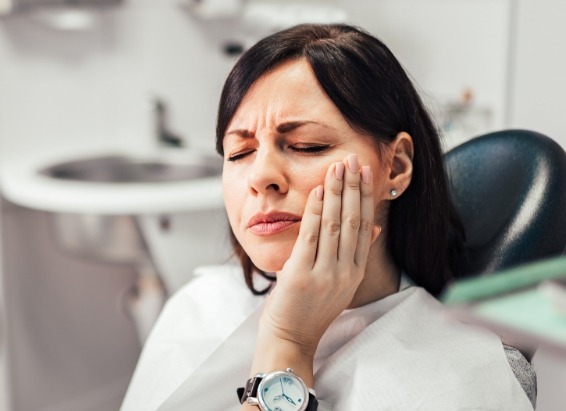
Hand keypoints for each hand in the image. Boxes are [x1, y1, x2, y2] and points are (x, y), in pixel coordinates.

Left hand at [259, 153, 378, 356]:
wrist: (291, 336)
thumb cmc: (311, 308)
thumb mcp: (341, 283)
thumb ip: (355, 254)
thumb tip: (374, 226)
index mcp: (355, 272)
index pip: (365, 226)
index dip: (366, 197)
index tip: (366, 172)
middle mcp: (345, 272)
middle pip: (353, 221)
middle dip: (354, 187)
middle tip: (354, 159)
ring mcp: (325, 274)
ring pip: (335, 224)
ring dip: (337, 193)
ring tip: (338, 167)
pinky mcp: (303, 275)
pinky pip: (311, 236)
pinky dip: (315, 210)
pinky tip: (318, 190)